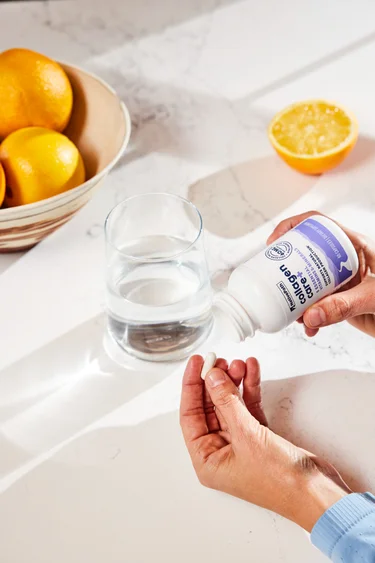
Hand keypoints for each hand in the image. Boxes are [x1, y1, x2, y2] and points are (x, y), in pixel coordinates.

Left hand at [180, 356, 350, 531]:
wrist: (318, 493)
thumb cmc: (280, 480)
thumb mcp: (247, 436)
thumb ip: (227, 402)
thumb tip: (212, 377)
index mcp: (207, 460)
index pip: (190, 415)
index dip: (191, 386)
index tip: (197, 362)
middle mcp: (220, 451)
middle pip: (209, 407)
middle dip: (215, 382)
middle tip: (219, 359)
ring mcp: (241, 443)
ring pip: (230, 404)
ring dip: (234, 382)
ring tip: (238, 363)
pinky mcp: (259, 436)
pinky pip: (248, 406)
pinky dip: (250, 388)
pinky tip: (252, 370)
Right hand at [268, 211, 374, 337]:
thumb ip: (345, 305)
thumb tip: (309, 316)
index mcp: (354, 246)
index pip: (317, 225)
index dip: (291, 228)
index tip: (274, 244)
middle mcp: (344, 261)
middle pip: (304, 254)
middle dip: (286, 269)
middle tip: (272, 282)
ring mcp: (342, 282)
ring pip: (307, 283)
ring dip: (295, 298)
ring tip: (293, 313)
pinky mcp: (341, 302)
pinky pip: (316, 306)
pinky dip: (308, 317)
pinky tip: (309, 328)